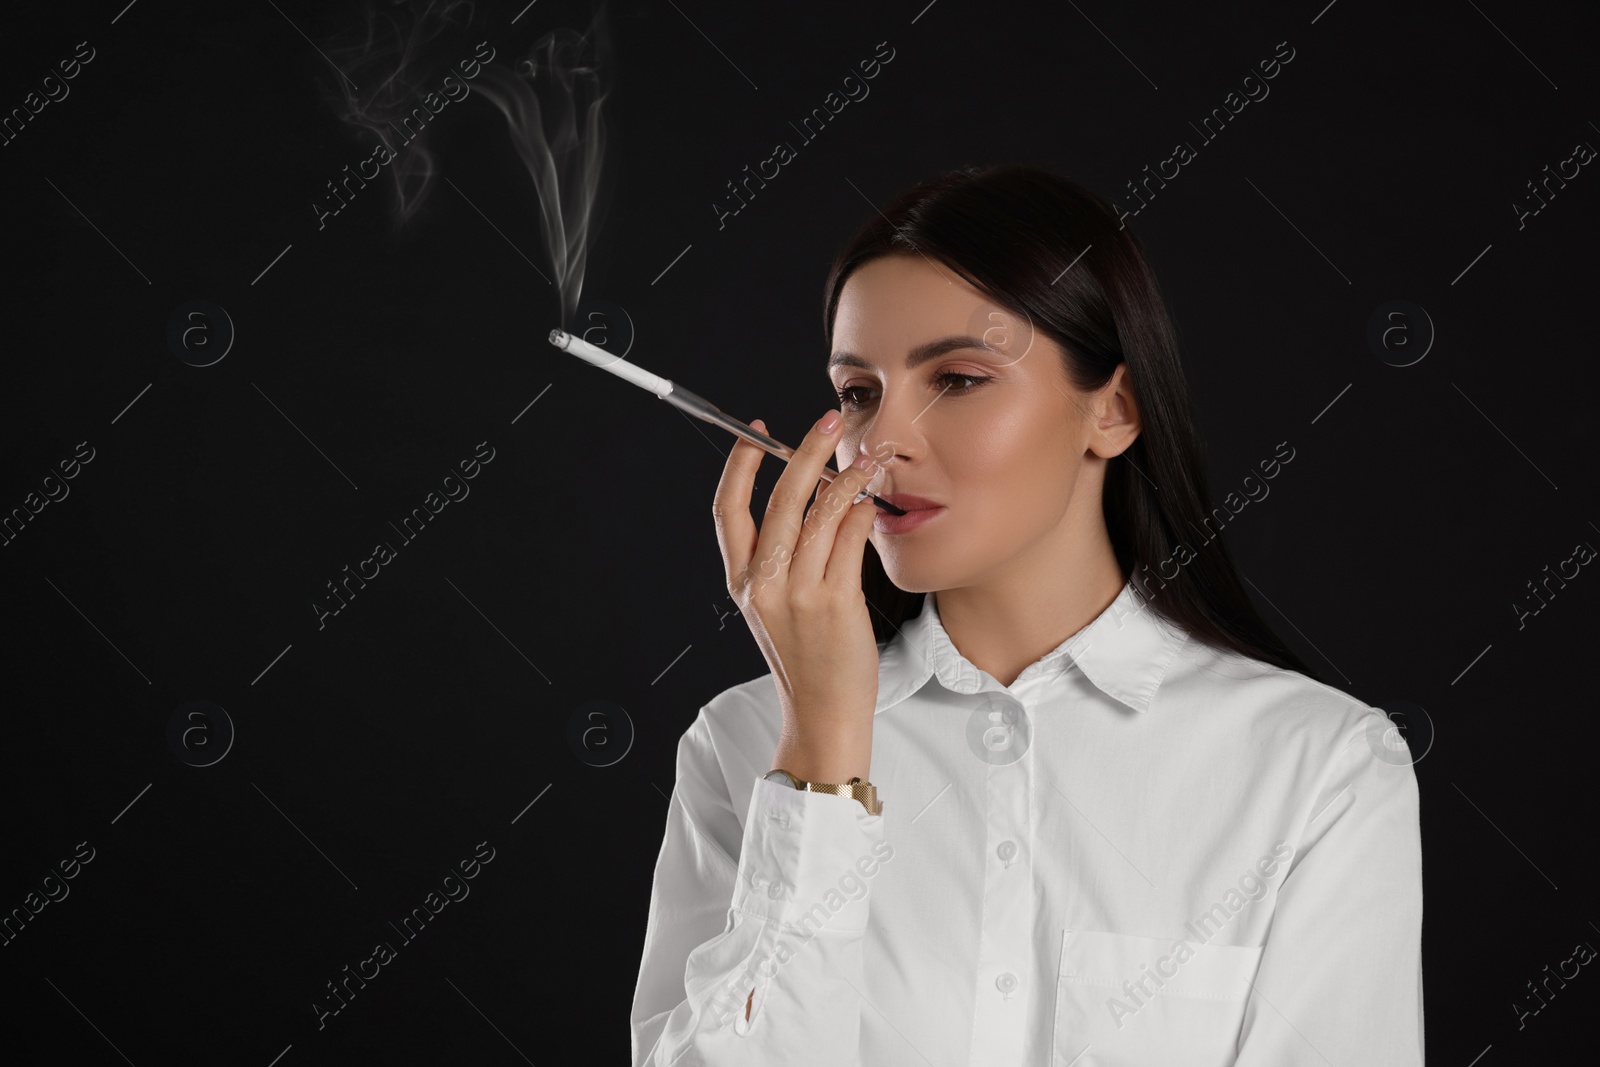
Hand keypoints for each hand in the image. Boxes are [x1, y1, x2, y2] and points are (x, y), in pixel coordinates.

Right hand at [713, 409, 880, 781]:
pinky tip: (871, 500)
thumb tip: (816, 492)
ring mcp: (798, 594)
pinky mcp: (835, 603)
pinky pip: (849, 539)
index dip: (740, 465)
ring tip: (864, 457)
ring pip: (820, 514)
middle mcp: (763, 585)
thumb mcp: (779, 605)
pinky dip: (861, 512)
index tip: (756, 432)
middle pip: (780, 500)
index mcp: (742, 582)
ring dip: (845, 476)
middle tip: (827, 421)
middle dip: (805, 451)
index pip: (727, 510)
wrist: (824, 713)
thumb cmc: (808, 657)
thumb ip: (789, 554)